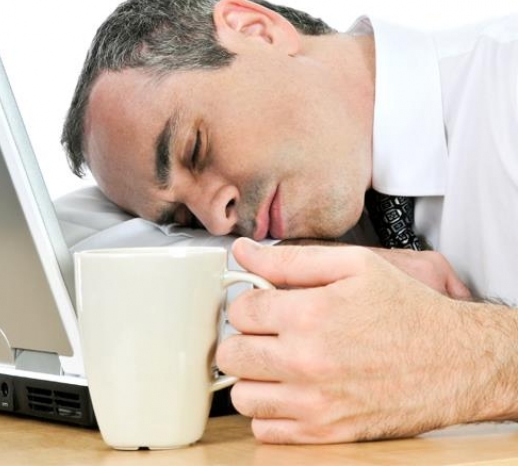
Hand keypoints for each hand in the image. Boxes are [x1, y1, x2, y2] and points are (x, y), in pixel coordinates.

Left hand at [217, 238, 517, 443]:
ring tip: (274, 360)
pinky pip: (265, 430)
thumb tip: (242, 251)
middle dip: (242, 338)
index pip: (238, 310)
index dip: (247, 302)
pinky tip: (288, 389)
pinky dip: (268, 411)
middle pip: (231, 355)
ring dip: (251, 377)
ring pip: (241, 396)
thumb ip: (291, 258)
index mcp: (310, 314)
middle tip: (264, 332)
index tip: (261, 304)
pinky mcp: (325, 433)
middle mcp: (306, 362)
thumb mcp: (354, 264)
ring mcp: (314, 403)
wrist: (454, 361)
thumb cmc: (405, 309)